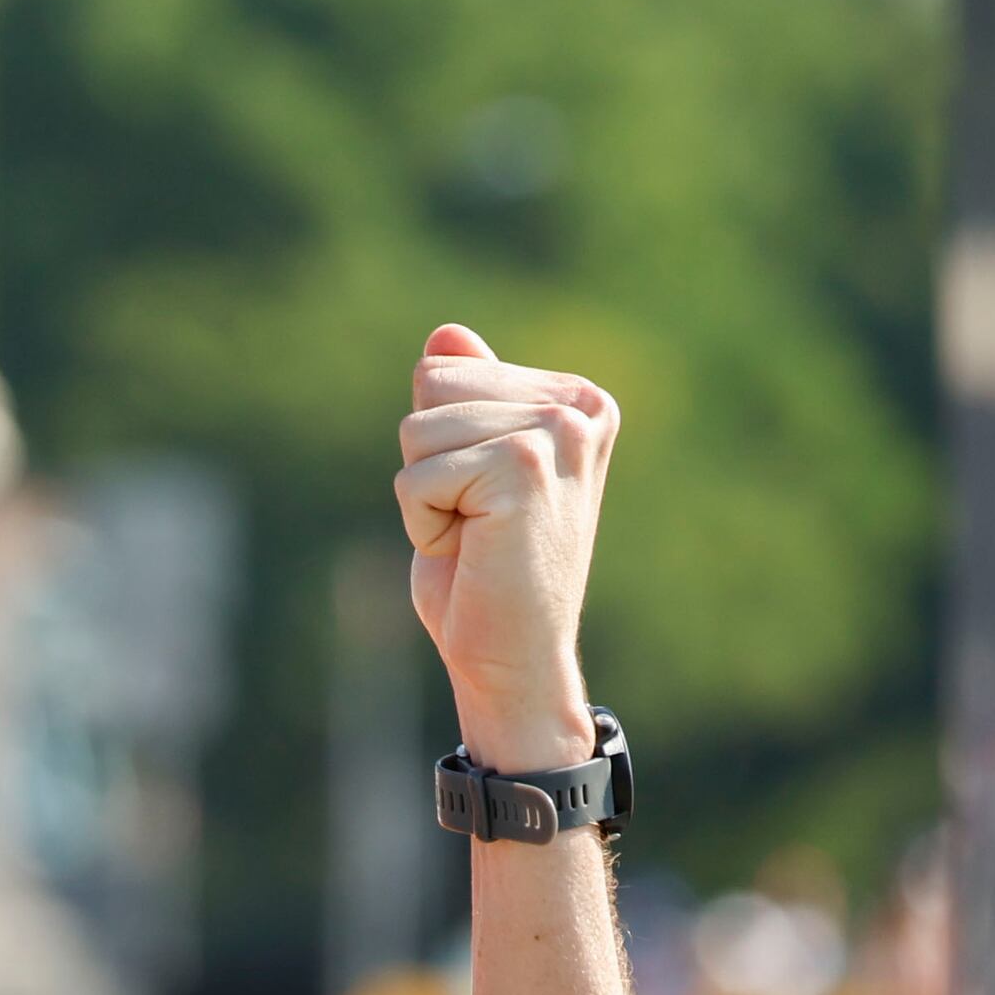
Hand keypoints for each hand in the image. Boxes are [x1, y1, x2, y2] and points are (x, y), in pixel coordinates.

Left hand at [396, 324, 617, 777]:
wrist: (515, 660)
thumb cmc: (486, 575)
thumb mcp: (468, 472)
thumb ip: (470, 402)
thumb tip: (447, 334)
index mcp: (575, 397)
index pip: (443, 370)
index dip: (436, 446)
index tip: (483, 498)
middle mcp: (579, 405)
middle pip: (428, 387)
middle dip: (427, 464)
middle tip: (477, 523)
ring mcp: (558, 431)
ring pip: (417, 429)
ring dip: (425, 496)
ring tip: (477, 537)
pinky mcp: (525, 466)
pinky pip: (415, 476)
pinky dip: (423, 524)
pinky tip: (473, 551)